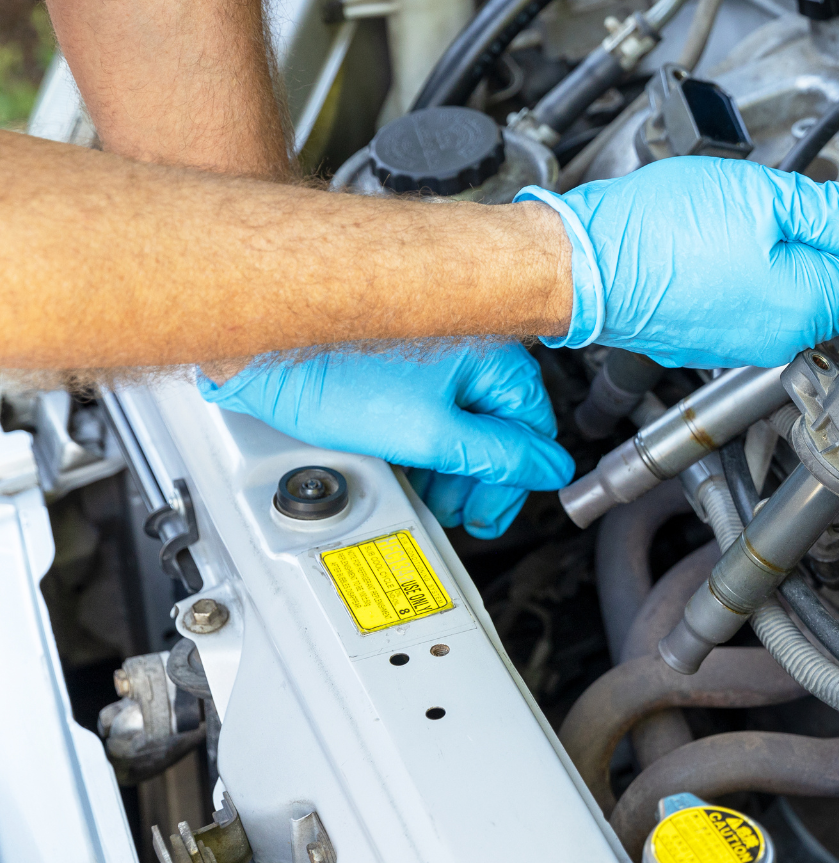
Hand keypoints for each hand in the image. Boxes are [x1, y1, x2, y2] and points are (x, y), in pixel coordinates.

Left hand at [198, 344, 572, 537]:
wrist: (264, 353)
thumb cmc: (334, 375)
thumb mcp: (430, 434)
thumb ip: (498, 457)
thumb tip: (549, 469)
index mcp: (492, 357)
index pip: (532, 430)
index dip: (514, 481)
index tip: (490, 513)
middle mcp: (471, 348)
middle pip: (500, 428)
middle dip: (479, 479)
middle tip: (459, 512)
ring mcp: (437, 356)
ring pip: (465, 422)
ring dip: (451, 466)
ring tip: (428, 495)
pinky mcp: (405, 365)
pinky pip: (435, 410)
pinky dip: (427, 443)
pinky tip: (407, 467)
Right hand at [522, 157, 838, 368]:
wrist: (581, 265)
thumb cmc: (654, 231)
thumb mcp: (767, 198)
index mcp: (806, 304)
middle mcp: (785, 335)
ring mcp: (752, 340)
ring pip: (817, 294)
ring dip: (826, 250)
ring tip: (802, 205)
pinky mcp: (723, 333)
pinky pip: (776, 299)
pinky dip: (785, 266)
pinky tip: (761, 232)